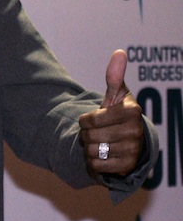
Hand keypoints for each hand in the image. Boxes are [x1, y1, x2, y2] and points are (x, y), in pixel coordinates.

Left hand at [79, 49, 144, 176]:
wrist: (129, 141)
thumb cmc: (118, 114)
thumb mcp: (117, 95)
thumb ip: (114, 76)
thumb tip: (119, 52)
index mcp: (132, 111)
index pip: (90, 119)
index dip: (85, 120)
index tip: (93, 119)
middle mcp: (135, 131)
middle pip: (89, 136)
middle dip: (86, 135)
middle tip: (96, 133)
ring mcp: (133, 151)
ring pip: (91, 151)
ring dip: (90, 148)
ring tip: (101, 143)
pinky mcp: (127, 167)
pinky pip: (95, 166)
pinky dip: (93, 162)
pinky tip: (103, 156)